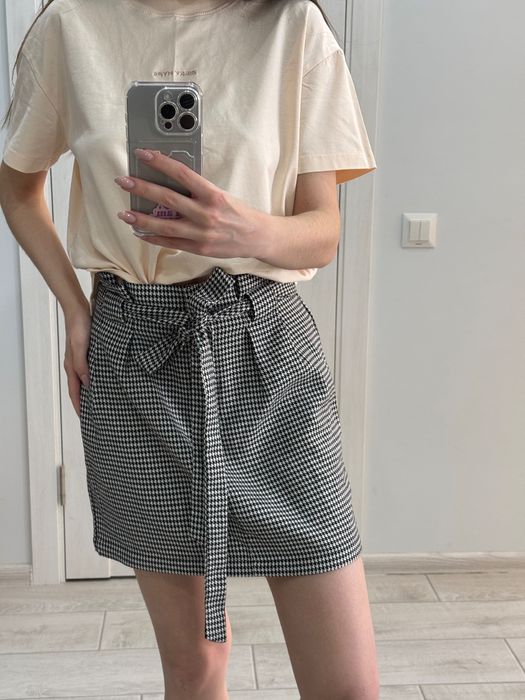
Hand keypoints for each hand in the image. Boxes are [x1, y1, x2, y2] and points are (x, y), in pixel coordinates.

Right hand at [64, 308, 91, 418]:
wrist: (78, 310)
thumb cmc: (79, 327)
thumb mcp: (81, 347)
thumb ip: (82, 365)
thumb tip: (87, 383)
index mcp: (71, 366)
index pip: (74, 391)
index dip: (79, 405)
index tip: (84, 418)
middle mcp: (74, 364)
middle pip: (77, 388)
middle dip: (83, 402)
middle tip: (93, 414)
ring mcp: (79, 359)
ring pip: (83, 380)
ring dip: (88, 391)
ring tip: (98, 400)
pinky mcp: (85, 352)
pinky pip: (87, 370)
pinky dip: (92, 379)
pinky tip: (100, 379)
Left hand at [114, 148, 268, 259]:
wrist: (258, 237)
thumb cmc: (239, 213)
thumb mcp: (222, 195)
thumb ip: (198, 191)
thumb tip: (169, 182)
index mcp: (213, 194)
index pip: (181, 174)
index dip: (160, 163)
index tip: (142, 154)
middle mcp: (206, 214)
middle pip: (168, 199)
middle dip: (142, 189)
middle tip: (124, 181)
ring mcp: (202, 233)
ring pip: (165, 225)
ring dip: (142, 219)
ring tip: (124, 214)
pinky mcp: (200, 248)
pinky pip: (172, 243)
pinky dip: (154, 238)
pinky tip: (140, 233)